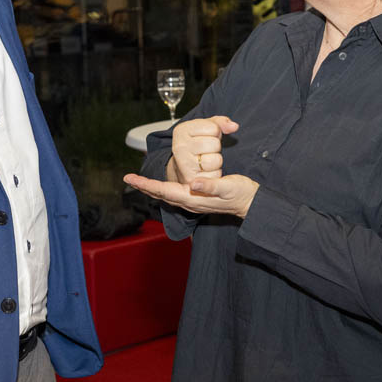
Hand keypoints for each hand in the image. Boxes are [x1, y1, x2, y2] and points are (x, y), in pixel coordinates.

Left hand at [123, 171, 259, 218]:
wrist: (252, 203)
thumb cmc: (241, 194)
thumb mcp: (228, 187)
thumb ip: (210, 186)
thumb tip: (192, 183)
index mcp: (193, 198)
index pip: (163, 191)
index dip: (146, 184)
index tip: (131, 178)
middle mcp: (190, 202)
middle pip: (161, 194)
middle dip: (144, 187)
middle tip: (129, 178)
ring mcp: (193, 202)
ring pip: (166, 195)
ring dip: (152, 188)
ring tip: (139, 182)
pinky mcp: (198, 199)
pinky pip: (174, 195)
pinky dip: (163, 189)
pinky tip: (161, 186)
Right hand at [165, 115, 239, 186]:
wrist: (182, 166)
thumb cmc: (196, 144)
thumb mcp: (205, 128)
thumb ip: (221, 123)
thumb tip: (234, 126)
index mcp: (182, 131)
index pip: (213, 128)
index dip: (216, 132)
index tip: (207, 136)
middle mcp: (180, 147)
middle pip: (215, 144)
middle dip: (216, 147)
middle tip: (207, 149)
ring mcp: (184, 164)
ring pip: (216, 160)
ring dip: (216, 161)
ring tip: (207, 159)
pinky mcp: (191, 180)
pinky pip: (215, 175)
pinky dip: (214, 173)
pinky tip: (206, 170)